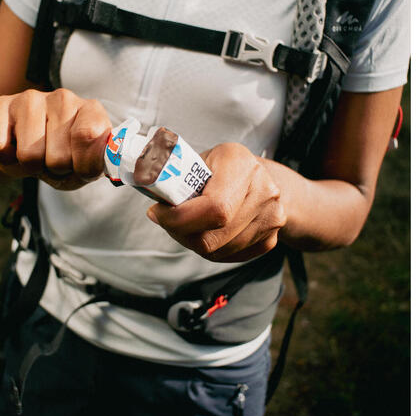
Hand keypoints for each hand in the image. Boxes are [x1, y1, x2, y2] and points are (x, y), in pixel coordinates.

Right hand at [0, 88, 111, 189]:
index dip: (83, 166)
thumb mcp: (84, 169)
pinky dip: (4, 159)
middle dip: (55, 170)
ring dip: (31, 166)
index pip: (88, 135)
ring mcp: (31, 98)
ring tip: (36, 156)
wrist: (25, 153)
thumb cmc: (62, 159)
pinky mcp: (1, 104)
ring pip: (29, 154)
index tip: (80, 168)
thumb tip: (90, 157)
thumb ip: (93, 163)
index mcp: (90, 111)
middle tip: (53, 161)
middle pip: (58, 157)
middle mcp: (64, 98)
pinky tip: (13, 148)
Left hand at [146, 143, 286, 262]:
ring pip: (217, 252)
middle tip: (167, 221)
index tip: (157, 213)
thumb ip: (175, 172)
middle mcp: (264, 192)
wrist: (264, 179)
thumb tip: (144, 183)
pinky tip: (205, 232)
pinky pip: (229, 257)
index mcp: (241, 164)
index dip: (179, 219)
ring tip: (186, 224)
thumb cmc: (223, 167)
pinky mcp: (270, 240)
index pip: (214, 208)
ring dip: (192, 242)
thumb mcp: (200, 158)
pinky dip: (210, 249)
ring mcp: (271, 219)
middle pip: (213, 237)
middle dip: (180, 233)